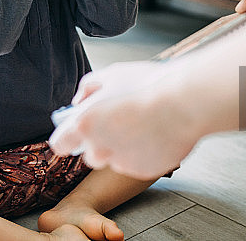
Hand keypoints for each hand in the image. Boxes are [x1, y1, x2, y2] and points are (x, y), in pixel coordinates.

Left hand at [49, 61, 200, 179]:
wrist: (185, 103)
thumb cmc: (149, 85)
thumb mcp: (111, 74)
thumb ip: (88, 88)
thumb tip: (79, 101)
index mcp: (84, 123)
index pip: (60, 143)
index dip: (68, 137)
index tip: (76, 132)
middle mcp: (98, 147)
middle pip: (89, 153)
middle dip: (100, 141)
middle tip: (119, 121)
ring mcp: (120, 162)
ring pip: (113, 159)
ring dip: (121, 148)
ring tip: (142, 125)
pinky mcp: (142, 172)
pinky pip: (136, 164)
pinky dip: (142, 154)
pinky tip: (155, 135)